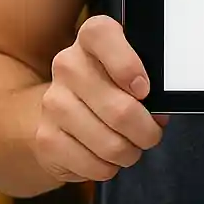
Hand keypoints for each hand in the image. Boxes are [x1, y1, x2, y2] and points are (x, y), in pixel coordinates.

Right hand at [34, 15, 167, 184]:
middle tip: (151, 133)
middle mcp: (67, 65)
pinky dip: (108, 168)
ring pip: (108, 142)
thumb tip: (158, 111)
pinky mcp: (45, 138)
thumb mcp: (132, 68)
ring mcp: (53, 102)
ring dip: (129, 152)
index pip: (103, 35)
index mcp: (92, 36)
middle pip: (118, 108)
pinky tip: (107, 157)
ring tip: (131, 147)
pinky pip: (92, 164)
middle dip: (145, 130)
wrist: (64, 109)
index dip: (127, 65)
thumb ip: (148, 79)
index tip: (144, 89)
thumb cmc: (112, 84)